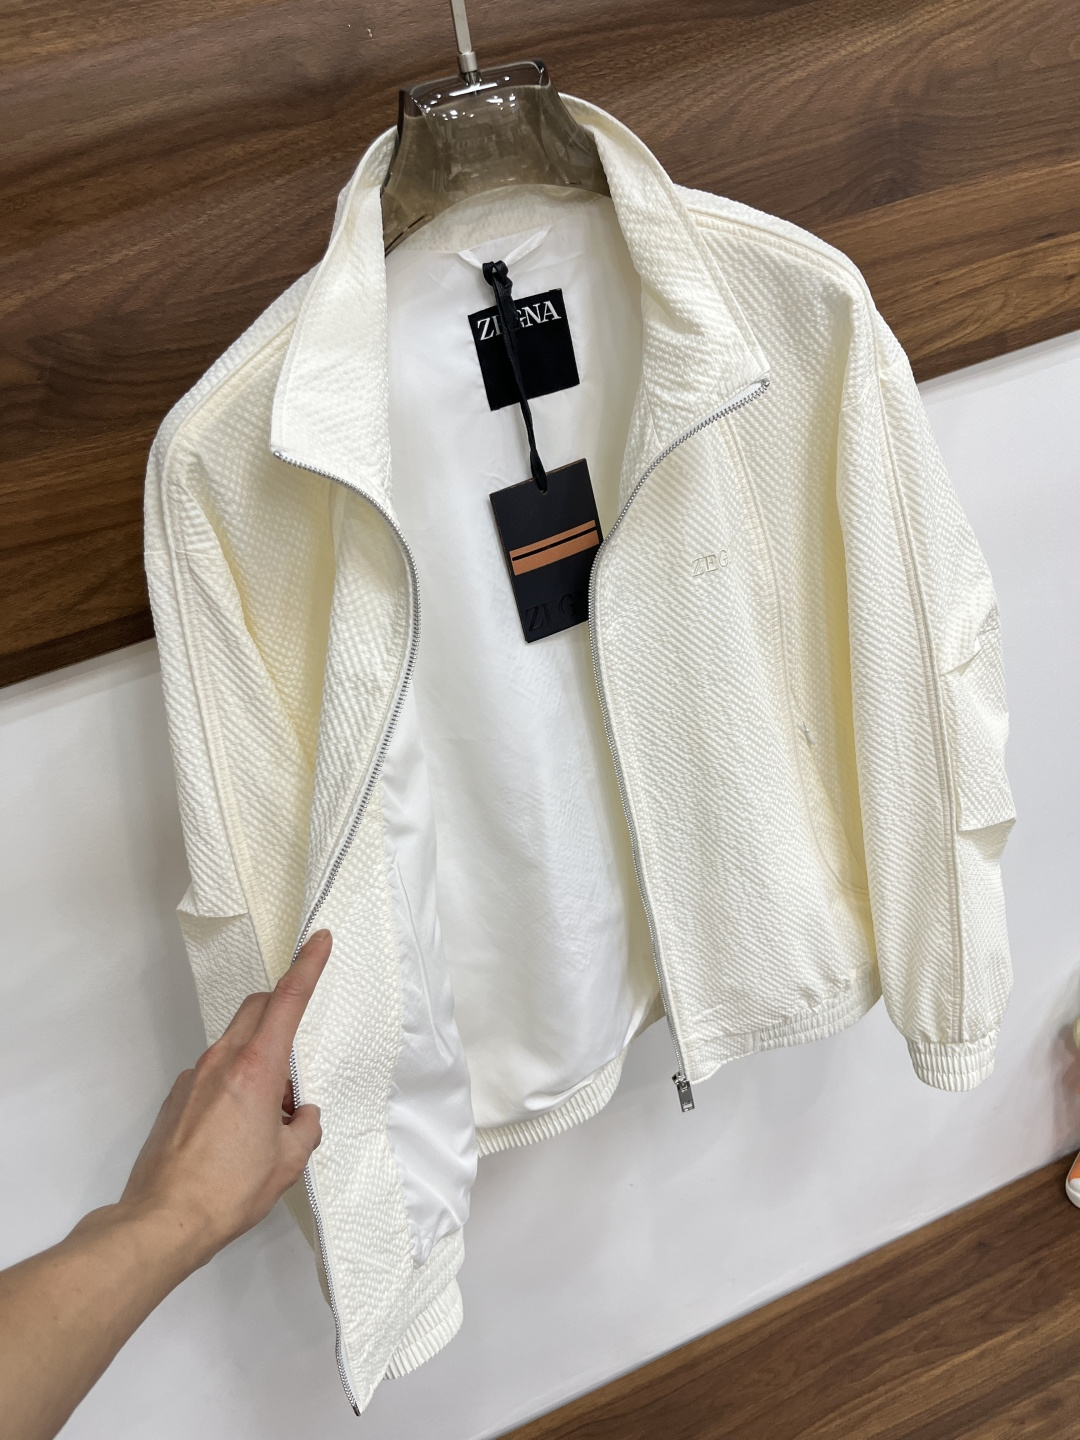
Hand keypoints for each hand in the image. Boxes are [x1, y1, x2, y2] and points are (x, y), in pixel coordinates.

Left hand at [117, 928, 332, 1269]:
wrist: (163, 1220)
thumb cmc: (228, 1191)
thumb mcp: (288, 1162)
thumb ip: (305, 1128)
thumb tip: (303, 1117)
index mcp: (256, 1069)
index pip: (287, 1001)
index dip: (307, 965)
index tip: (319, 940)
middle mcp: (222, 1062)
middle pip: (257, 1009)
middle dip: (282, 1008)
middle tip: (301, 1047)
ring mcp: (194, 1077)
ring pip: (235, 1043)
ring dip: (260, 1058)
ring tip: (271, 1113)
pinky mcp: (177, 1098)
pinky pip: (215, 1073)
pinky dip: (235, 1083)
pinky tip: (239, 1129)